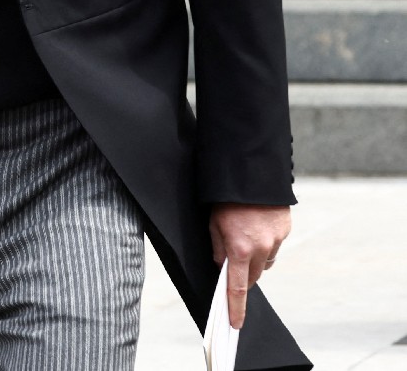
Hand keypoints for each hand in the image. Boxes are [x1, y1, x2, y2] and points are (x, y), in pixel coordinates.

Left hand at [209, 202, 290, 328]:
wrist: (251, 174)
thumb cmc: (226, 199)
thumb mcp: (213, 223)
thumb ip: (218, 248)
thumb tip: (223, 267)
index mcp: (239, 249)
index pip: (237, 287)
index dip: (236, 307)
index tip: (235, 323)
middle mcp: (260, 248)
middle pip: (254, 276)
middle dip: (244, 276)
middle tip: (234, 267)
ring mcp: (276, 240)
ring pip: (265, 262)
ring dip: (255, 259)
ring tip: (245, 239)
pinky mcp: (285, 230)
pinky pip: (274, 246)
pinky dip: (265, 244)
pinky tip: (257, 228)